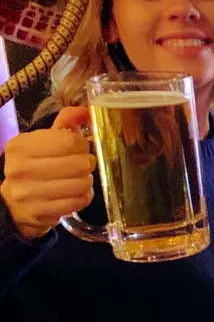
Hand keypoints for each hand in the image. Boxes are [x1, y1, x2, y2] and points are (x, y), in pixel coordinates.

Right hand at [0, 107, 94, 241]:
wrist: (16, 201)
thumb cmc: (36, 164)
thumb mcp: (45, 140)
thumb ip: (67, 121)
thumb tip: (89, 110)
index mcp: (20, 145)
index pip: (70, 141)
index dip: (83, 145)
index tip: (80, 148)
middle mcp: (19, 168)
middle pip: (79, 164)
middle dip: (87, 164)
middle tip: (81, 165)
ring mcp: (27, 192)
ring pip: (81, 184)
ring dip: (86, 181)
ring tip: (78, 179)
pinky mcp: (39, 211)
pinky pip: (78, 202)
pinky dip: (83, 197)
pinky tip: (74, 193)